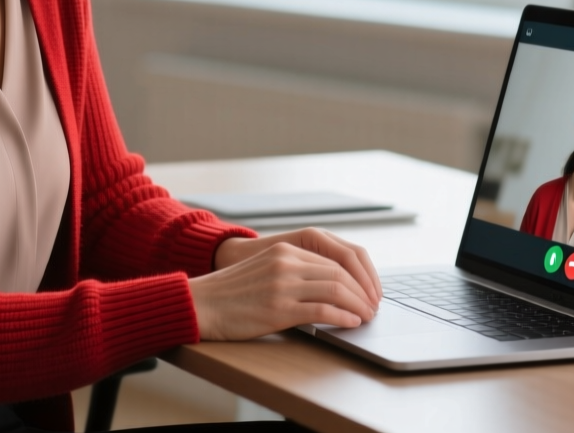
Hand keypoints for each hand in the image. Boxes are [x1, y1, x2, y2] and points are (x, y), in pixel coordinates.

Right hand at [215, 228, 381, 305]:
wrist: (202, 304)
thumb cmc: (233, 293)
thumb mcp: (266, 269)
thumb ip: (294, 271)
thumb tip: (329, 287)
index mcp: (285, 250)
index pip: (334, 260)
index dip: (356, 277)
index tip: (366, 292)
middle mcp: (287, 262)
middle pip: (339, 274)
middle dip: (362, 292)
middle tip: (372, 307)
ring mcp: (283, 285)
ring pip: (336, 290)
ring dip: (357, 305)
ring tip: (366, 316)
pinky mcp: (279, 309)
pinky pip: (322, 311)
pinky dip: (342, 318)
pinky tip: (350, 323)